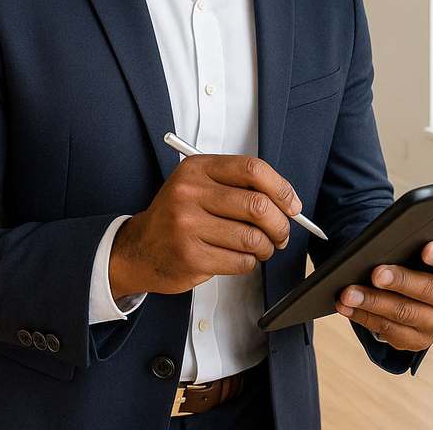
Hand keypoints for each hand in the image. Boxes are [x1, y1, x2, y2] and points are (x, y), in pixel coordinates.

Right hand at [109, 155, 300, 298]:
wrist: (140, 249)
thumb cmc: (178, 216)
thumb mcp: (198, 186)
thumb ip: (237, 186)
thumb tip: (287, 202)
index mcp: (197, 169)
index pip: (252, 169)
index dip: (281, 188)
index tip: (292, 205)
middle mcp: (189, 194)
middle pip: (257, 205)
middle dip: (280, 224)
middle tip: (281, 233)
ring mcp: (187, 226)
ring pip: (252, 238)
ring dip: (266, 247)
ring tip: (261, 248)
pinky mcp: (190, 257)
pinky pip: (240, 261)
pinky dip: (249, 263)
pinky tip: (239, 258)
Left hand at [334, 240, 432, 351]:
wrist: (416, 282)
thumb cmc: (418, 255)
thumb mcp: (424, 242)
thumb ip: (417, 237)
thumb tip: (390, 236)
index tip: (426, 249)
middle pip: (431, 291)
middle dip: (400, 281)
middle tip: (375, 274)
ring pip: (406, 314)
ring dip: (373, 303)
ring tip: (348, 293)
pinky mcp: (420, 341)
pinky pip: (390, 332)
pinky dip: (365, 317)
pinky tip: (347, 307)